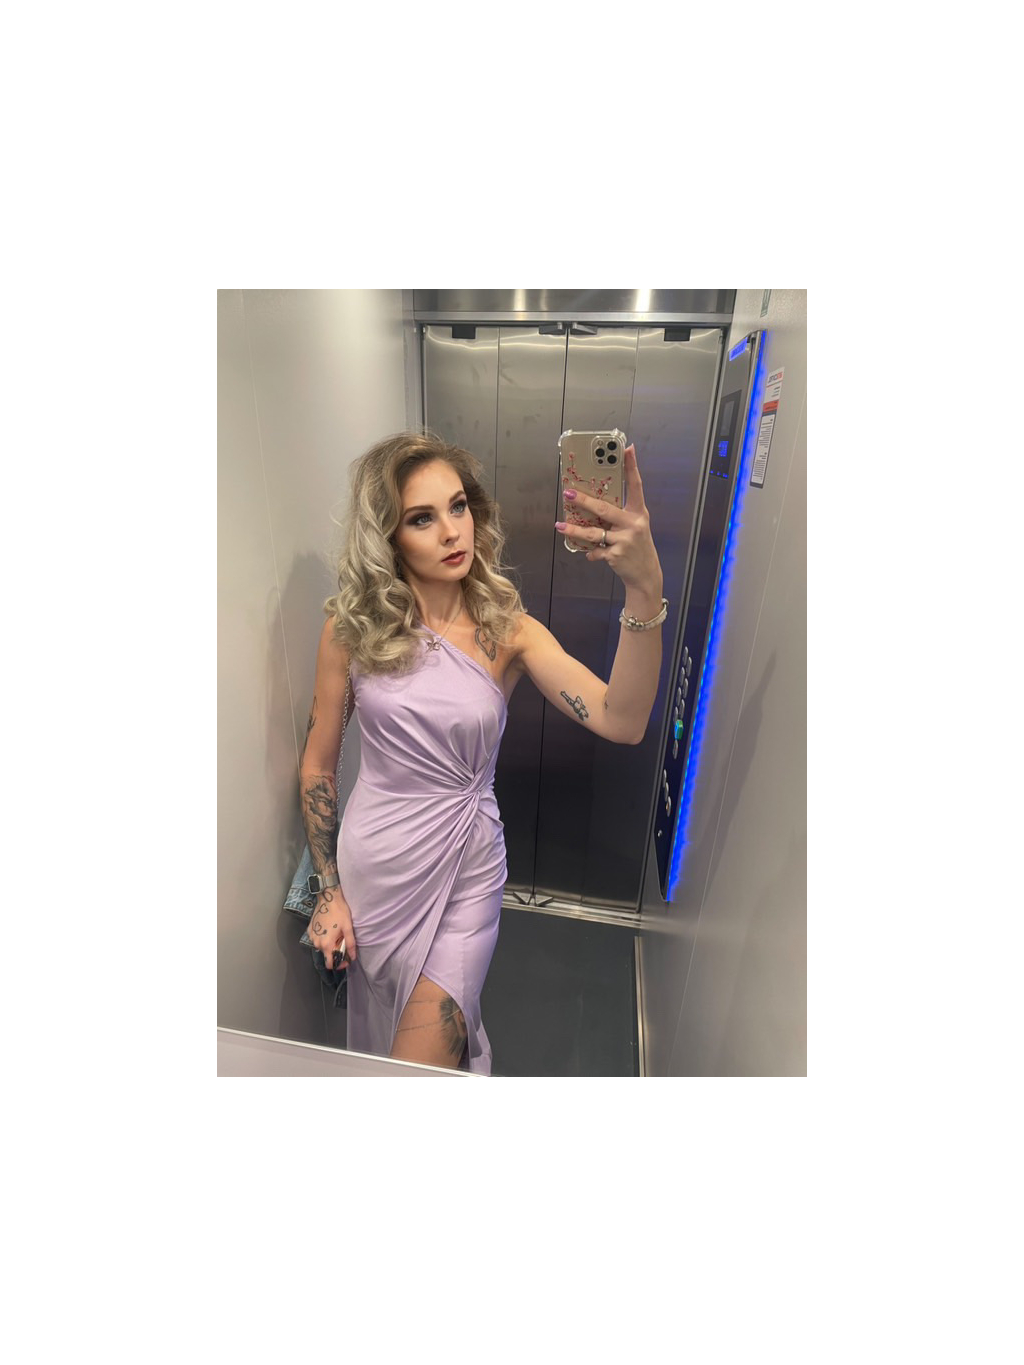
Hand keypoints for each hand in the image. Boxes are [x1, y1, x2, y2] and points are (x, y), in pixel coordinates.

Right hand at [307, 887, 356, 968]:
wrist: (328, 898)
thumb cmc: (340, 913)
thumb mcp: (348, 928)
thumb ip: (350, 944)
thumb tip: (353, 957)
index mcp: (326, 945)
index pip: (329, 964)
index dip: (338, 964)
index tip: (345, 959)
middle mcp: (316, 943)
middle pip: (326, 955)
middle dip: (335, 952)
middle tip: (343, 941)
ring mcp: (311, 937)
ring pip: (321, 947)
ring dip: (329, 945)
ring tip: (337, 934)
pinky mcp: (309, 930)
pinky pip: (317, 939)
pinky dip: (323, 938)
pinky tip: (329, 929)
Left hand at [556, 444, 662, 591]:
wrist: (646, 573)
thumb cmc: (637, 545)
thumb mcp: (635, 526)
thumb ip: (621, 513)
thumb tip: (594, 501)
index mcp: (638, 512)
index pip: (635, 485)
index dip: (632, 466)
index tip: (627, 449)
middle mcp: (633, 524)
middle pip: (604, 509)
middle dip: (583, 500)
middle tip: (568, 492)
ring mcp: (624, 540)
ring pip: (593, 533)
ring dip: (574, 530)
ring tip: (560, 526)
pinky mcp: (616, 555)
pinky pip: (595, 550)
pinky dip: (590, 553)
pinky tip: (589, 554)